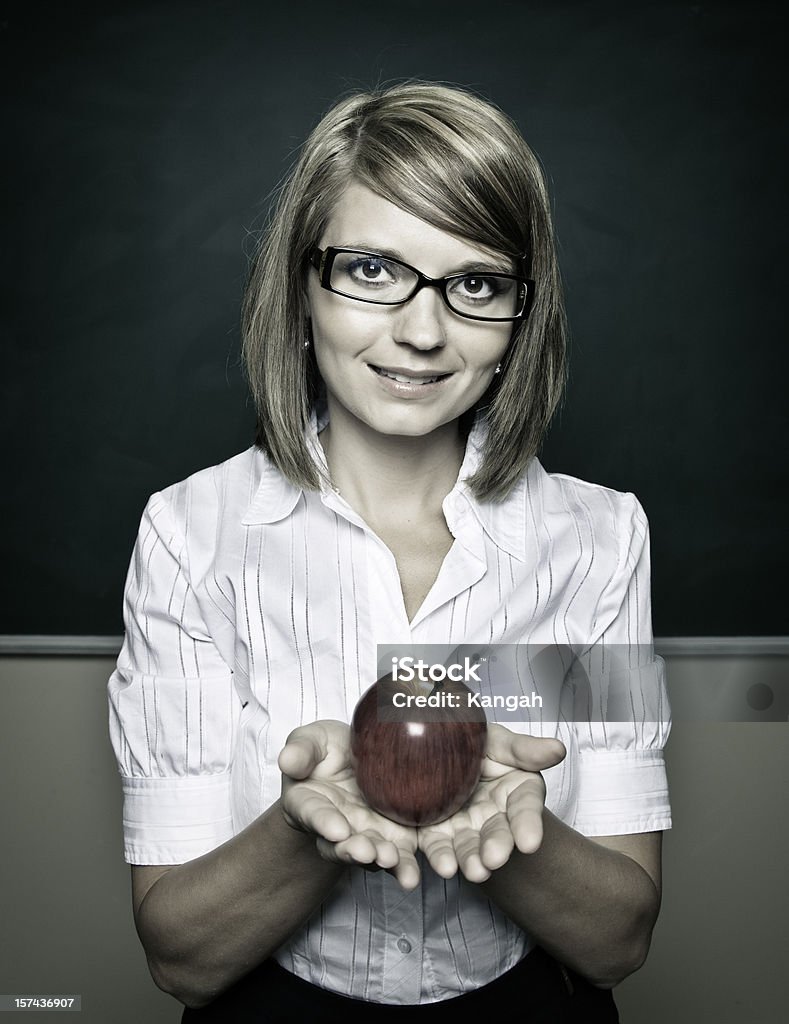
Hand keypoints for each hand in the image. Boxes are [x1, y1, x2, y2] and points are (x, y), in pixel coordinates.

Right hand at [278, 720, 419, 889]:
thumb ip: (300, 751)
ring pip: (369, 853)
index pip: (313, 813)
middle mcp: (337, 826)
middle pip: (341, 845)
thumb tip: (287, 759)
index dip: (323, 821)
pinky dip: (404, 866)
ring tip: (390, 859)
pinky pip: (398, 854)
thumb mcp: (312, 741)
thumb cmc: (328, 750)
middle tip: (366, 852)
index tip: (336, 829)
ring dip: (380, 859)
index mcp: (310, 802)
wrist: (358, 757)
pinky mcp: (391, 837)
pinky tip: (410, 874)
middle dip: (353, 850)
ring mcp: (364, 834)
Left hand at [417, 724, 565, 882]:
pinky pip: (438, 847)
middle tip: (494, 858)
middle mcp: (493, 814)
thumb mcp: (499, 740)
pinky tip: (444, 866)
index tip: (529, 842)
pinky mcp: (438, 833)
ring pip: (470, 846)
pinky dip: (440, 857)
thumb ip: (526, 749)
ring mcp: (465, 826)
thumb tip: (558, 748)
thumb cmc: (475, 742)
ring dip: (471, 859)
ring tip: (473, 870)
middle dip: (497, 846)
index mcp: (515, 791)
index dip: (527, 825)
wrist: (434, 747)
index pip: (525, 809)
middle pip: (498, 833)